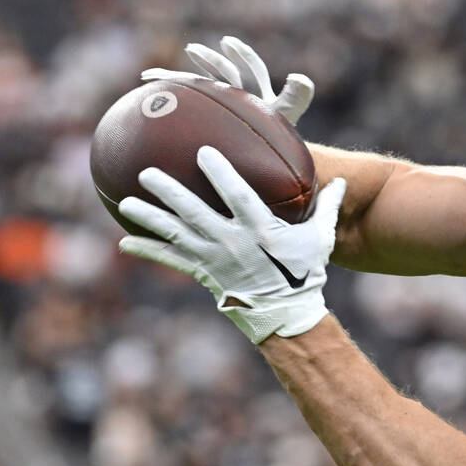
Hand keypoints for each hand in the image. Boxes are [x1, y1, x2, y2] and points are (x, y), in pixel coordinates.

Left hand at [117, 145, 345, 343]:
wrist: (285, 314)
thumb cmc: (305, 271)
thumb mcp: (320, 238)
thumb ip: (327, 207)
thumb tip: (341, 181)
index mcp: (260, 228)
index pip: (237, 195)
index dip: (220, 173)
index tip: (203, 151)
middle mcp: (231, 241)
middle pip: (194, 213)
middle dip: (169, 191)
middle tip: (147, 172)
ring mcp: (214, 258)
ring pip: (176, 234)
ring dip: (149, 217)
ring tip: (127, 202)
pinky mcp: (203, 273)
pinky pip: (171, 259)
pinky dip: (148, 249)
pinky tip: (124, 241)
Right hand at [142, 35, 314, 124]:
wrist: (268, 162)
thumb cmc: (279, 138)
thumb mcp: (289, 115)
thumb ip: (297, 97)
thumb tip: (300, 76)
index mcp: (260, 93)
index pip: (252, 70)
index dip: (241, 56)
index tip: (227, 42)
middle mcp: (242, 95)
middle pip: (226, 74)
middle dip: (210, 61)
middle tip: (193, 50)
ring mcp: (226, 104)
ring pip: (205, 85)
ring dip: (185, 76)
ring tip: (160, 73)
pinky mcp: (212, 113)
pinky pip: (191, 100)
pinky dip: (171, 92)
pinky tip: (148, 85)